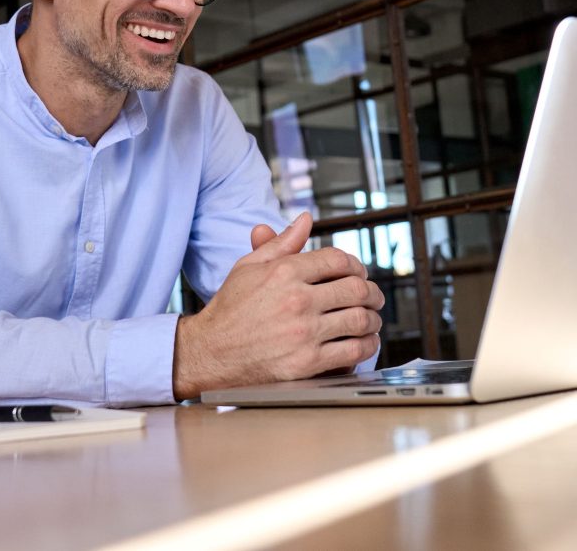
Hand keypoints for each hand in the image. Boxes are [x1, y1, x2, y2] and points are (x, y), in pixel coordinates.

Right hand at [173, 212, 383, 398]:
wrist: (210, 352)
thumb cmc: (230, 309)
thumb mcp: (249, 267)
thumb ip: (282, 243)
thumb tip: (305, 220)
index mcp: (284, 272)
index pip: (338, 260)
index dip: (356, 265)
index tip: (359, 273)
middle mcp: (297, 300)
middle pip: (356, 289)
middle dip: (372, 291)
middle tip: (373, 296)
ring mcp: (304, 333)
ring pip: (360, 320)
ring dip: (373, 318)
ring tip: (371, 319)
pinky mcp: (307, 363)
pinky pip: (353, 351)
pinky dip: (366, 346)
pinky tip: (363, 342)